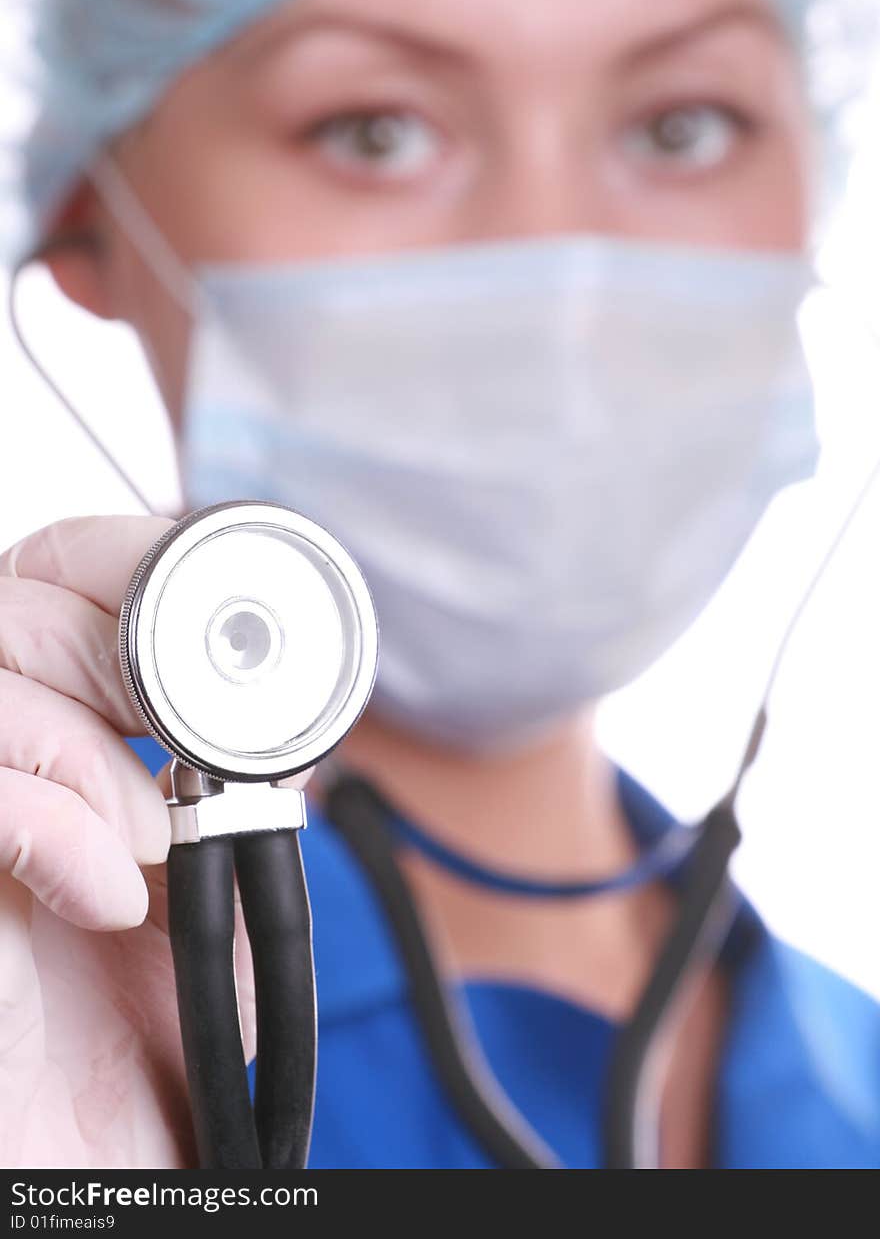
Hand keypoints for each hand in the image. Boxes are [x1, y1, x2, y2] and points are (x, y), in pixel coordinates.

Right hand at [0, 517, 255, 1167]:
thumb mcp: (211, 878)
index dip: (123, 560)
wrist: (105, 1161)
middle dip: (117, 651)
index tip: (212, 622)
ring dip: (93, 755)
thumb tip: (277, 694)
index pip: (48, 570)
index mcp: (44, 725)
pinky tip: (107, 897)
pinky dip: (54, 825)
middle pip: (9, 601)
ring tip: (151, 846)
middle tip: (187, 743)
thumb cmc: (145, 1029)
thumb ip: (227, 773)